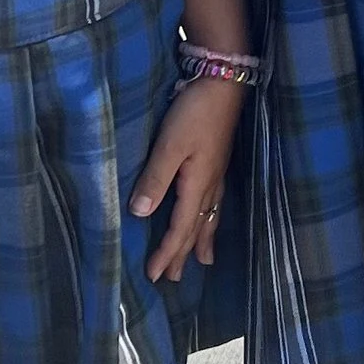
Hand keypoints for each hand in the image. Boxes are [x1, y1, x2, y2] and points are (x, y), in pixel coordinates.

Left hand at [130, 76, 242, 279]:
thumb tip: (140, 214)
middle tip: (172, 278)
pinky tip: (212, 215)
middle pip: (196, 229)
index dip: (166, 253)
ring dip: (202, 241)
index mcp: (197, 185)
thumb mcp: (170, 146)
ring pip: (208, 218)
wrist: (224, 84)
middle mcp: (210, 186)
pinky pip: (215, 203)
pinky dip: (212, 220)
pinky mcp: (218, 163)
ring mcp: (217, 174)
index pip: (180, 229)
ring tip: (203, 262)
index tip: (152, 275)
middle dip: (183, 254)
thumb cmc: (194, 113)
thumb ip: (155, 180)